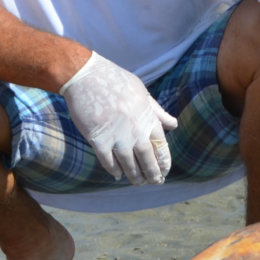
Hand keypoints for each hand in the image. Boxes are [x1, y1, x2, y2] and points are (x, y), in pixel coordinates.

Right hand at [60, 52, 177, 184]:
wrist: (86, 77)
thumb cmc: (115, 81)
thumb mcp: (142, 92)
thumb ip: (157, 111)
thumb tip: (172, 125)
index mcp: (148, 118)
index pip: (161, 146)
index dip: (164, 161)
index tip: (165, 171)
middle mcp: (135, 131)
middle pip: (147, 159)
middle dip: (152, 174)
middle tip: (154, 182)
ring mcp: (116, 137)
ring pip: (129, 164)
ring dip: (134, 176)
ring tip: (138, 182)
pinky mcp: (98, 140)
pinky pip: (108, 161)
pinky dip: (114, 170)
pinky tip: (118, 175)